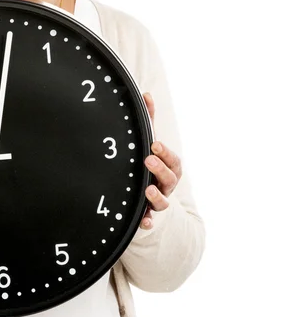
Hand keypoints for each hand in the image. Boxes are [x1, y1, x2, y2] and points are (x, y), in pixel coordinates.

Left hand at [140, 92, 182, 229]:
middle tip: (147, 160)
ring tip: (148, 189)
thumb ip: (149, 121)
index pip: (173, 160)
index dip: (165, 153)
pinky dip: (147, 222)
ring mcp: (159, 201)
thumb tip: (145, 94)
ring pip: (163, 202)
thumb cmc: (150, 164)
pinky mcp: (147, 215)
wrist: (149, 195)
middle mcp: (167, 185)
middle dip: (160, 169)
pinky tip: (144, 222)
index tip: (154, 144)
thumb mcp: (150, 143)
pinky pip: (149, 221)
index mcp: (169, 168)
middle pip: (170, 179)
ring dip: (157, 196)